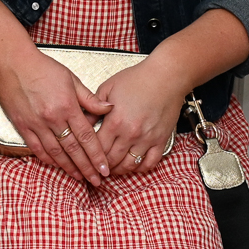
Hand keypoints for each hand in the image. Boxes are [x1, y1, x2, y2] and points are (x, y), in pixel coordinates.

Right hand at [0, 48, 113, 185]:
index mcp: (68, 106)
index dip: (97, 156)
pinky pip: (36, 148)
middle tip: (97, 181)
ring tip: (79, 178)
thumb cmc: (43, 68)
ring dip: (69, 167)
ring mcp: (36, 124)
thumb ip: (90, 98)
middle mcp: (53, 118)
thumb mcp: (71, 79)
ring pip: (56, 152)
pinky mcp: (22, 125)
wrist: (13, 63)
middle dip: (86, 167)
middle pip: (73, 149)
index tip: (105, 169)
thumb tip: (109, 109)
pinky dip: (48, 159)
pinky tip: (56, 166)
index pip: (87, 137)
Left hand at [96, 58, 190, 175]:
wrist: (166, 77)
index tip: (85, 158)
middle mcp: (130, 133)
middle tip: (96, 168)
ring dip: (119, 170)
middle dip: (101, 166)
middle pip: (112, 160)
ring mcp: (147, 139)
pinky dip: (140, 168)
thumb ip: (93, 106)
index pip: (97, 148)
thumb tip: (82, 120)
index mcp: (114, 121)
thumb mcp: (107, 88)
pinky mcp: (161, 140)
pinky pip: (150, 163)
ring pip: (129, 165)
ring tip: (112, 169)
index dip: (89, 156)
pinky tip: (133, 165)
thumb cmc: (137, 79)